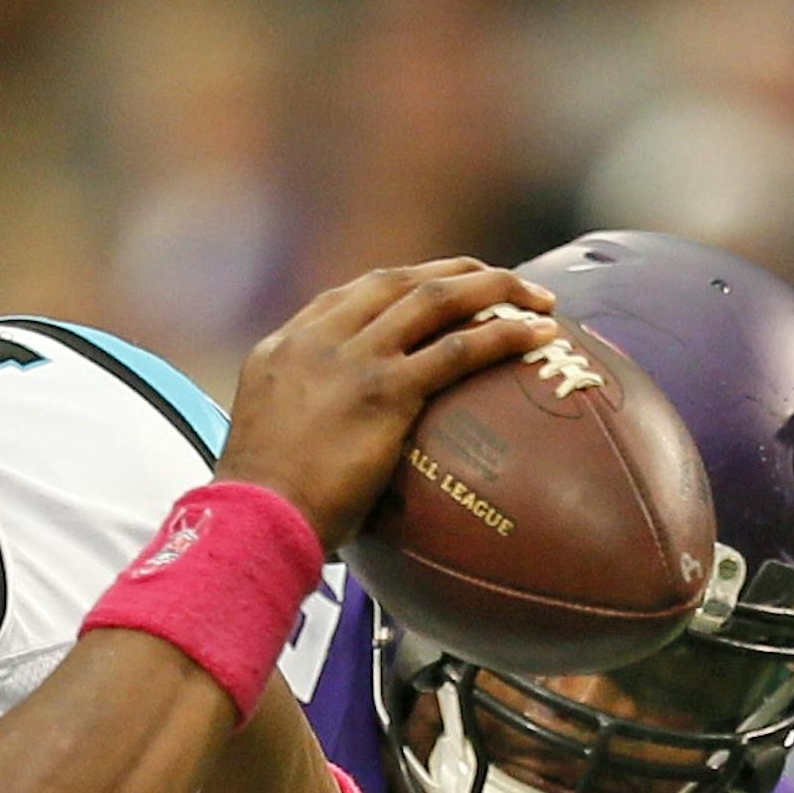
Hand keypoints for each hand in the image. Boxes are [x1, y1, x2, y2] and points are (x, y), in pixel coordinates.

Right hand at [217, 259, 558, 550]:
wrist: (253, 519)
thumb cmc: (261, 510)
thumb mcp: (268, 448)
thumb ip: (302, 428)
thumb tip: (337, 458)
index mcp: (283, 349)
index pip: (347, 298)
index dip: (397, 287)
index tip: (431, 291)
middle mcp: (316, 341)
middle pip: (395, 282)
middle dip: (452, 273)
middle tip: (494, 281)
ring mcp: (352, 360)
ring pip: (433, 300)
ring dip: (490, 288)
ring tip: (536, 297)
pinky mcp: (384, 390)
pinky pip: (459, 349)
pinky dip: (505, 334)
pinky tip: (540, 332)